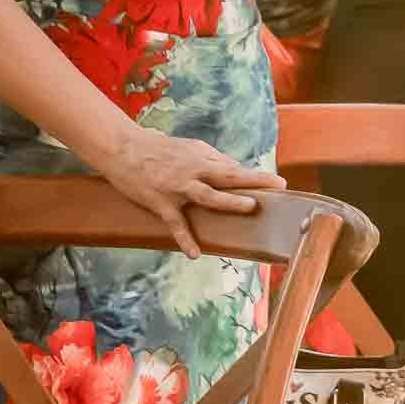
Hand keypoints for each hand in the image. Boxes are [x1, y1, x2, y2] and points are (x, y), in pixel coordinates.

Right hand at [93, 129, 284, 259]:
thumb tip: (236, 171)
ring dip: (229, 201)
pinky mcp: (161, 203)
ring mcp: (178, 188)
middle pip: (228, 176)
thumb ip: (213, 161)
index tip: (280, 183)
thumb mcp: (191, 149)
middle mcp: (194, 172)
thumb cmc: (161, 149)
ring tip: (249, 207)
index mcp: (203, 159)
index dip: (258, 177)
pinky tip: (195, 254)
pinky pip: (176, 224)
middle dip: (254, 182)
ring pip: (207, 195)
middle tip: (277, 188)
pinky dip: (185, 239)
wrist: (123, 149)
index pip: (235, 169)